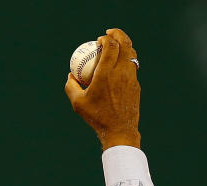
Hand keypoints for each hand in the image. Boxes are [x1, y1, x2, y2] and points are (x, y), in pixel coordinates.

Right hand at [65, 28, 140, 149]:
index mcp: (107, 73)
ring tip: (116, 46)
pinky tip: (119, 64)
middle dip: (118, 34)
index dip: (106, 38)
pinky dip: (126, 59)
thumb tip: (70, 76)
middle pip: (125, 44)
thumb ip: (71, 87)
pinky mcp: (136, 84)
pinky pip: (132, 66)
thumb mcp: (77, 103)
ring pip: (131, 53)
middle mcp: (122, 71)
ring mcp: (131, 77)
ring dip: (124, 45)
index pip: (111, 46)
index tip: (99, 39)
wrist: (119, 129)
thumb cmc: (96, 116)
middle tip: (110, 34)